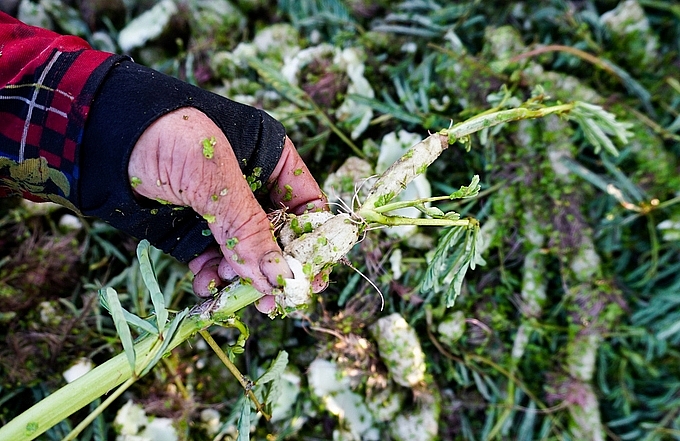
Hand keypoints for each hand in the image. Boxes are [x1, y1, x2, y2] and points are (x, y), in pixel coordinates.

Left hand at [127, 107, 326, 312]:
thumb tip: (281, 279)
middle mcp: (251, 185)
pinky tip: (207, 284)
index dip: (312, 241)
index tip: (312, 275)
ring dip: (245, 277)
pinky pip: (214, 260)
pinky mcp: (191, 230)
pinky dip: (214, 276)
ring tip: (237, 292)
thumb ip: (248, 229)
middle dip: (278, 267)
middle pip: (279, 236)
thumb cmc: (164, 136)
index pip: (306, 205)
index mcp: (270, 157)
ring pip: (247, 254)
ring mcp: (220, 210)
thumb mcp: (215, 179)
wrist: (92, 134)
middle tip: (277, 298)